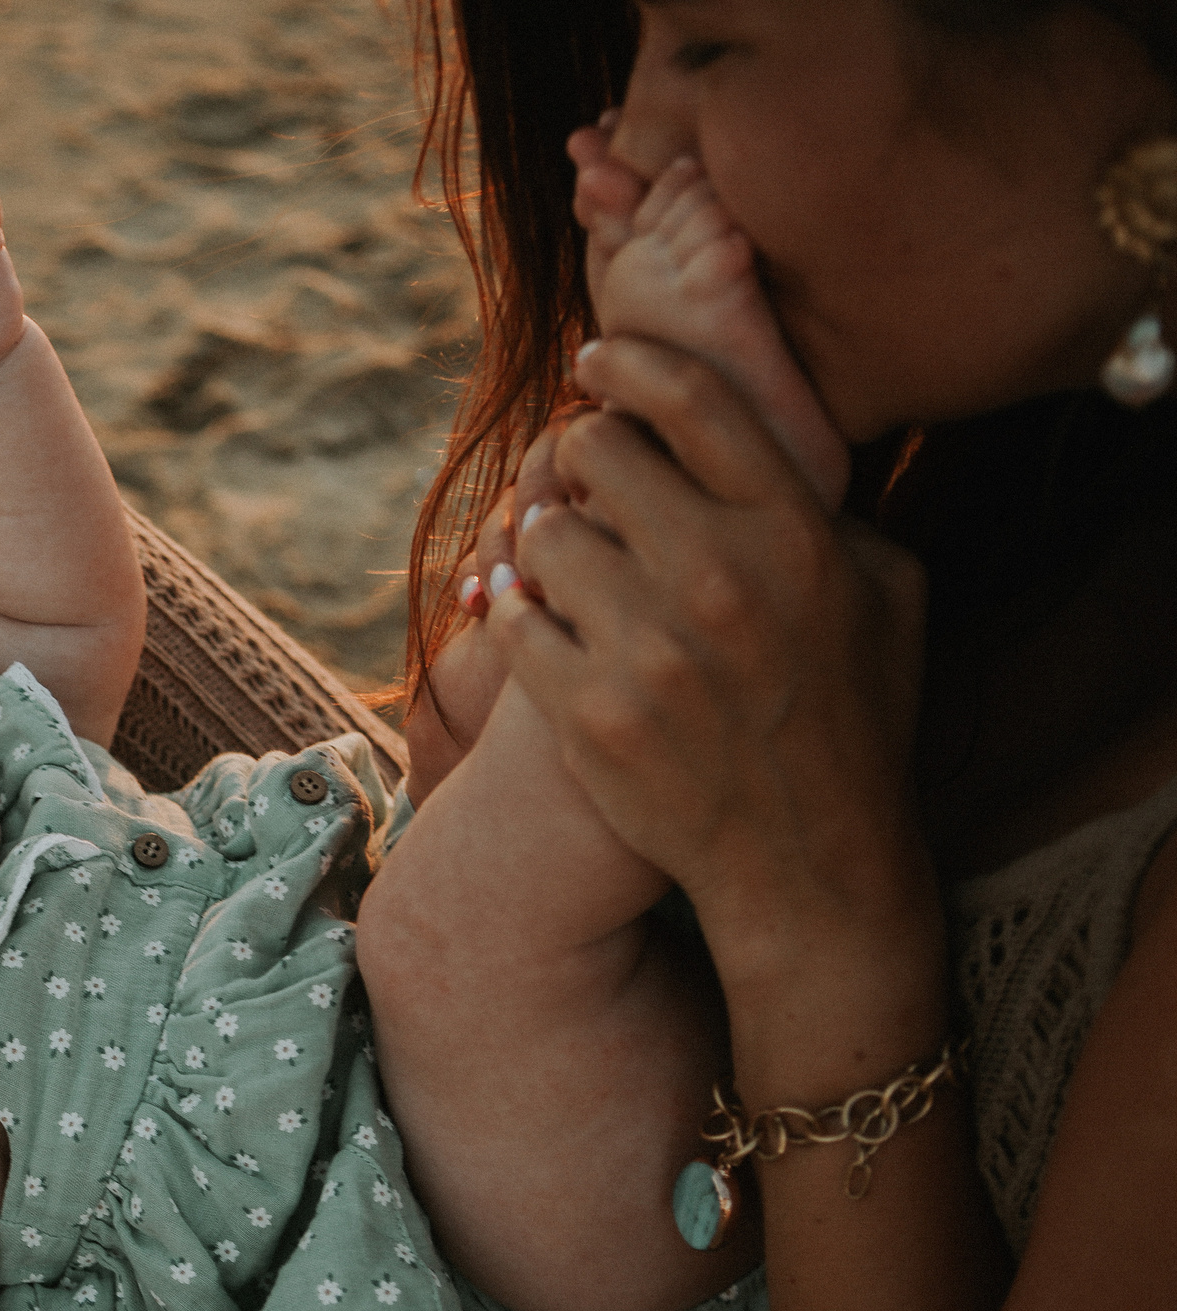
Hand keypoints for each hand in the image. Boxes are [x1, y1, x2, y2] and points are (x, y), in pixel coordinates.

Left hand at [485, 336, 932, 986]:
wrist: (808, 860)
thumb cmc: (853, 718)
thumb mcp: (887, 595)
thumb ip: (826, 505)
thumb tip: (756, 427)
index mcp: (796, 533)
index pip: (693, 400)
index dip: (628, 365)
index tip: (596, 363)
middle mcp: (720, 579)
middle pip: (594, 452)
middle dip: (580, 459)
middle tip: (583, 482)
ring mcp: (648, 649)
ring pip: (541, 534)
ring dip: (545, 542)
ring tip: (569, 566)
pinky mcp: (587, 712)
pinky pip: (510, 619)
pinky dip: (515, 614)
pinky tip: (538, 620)